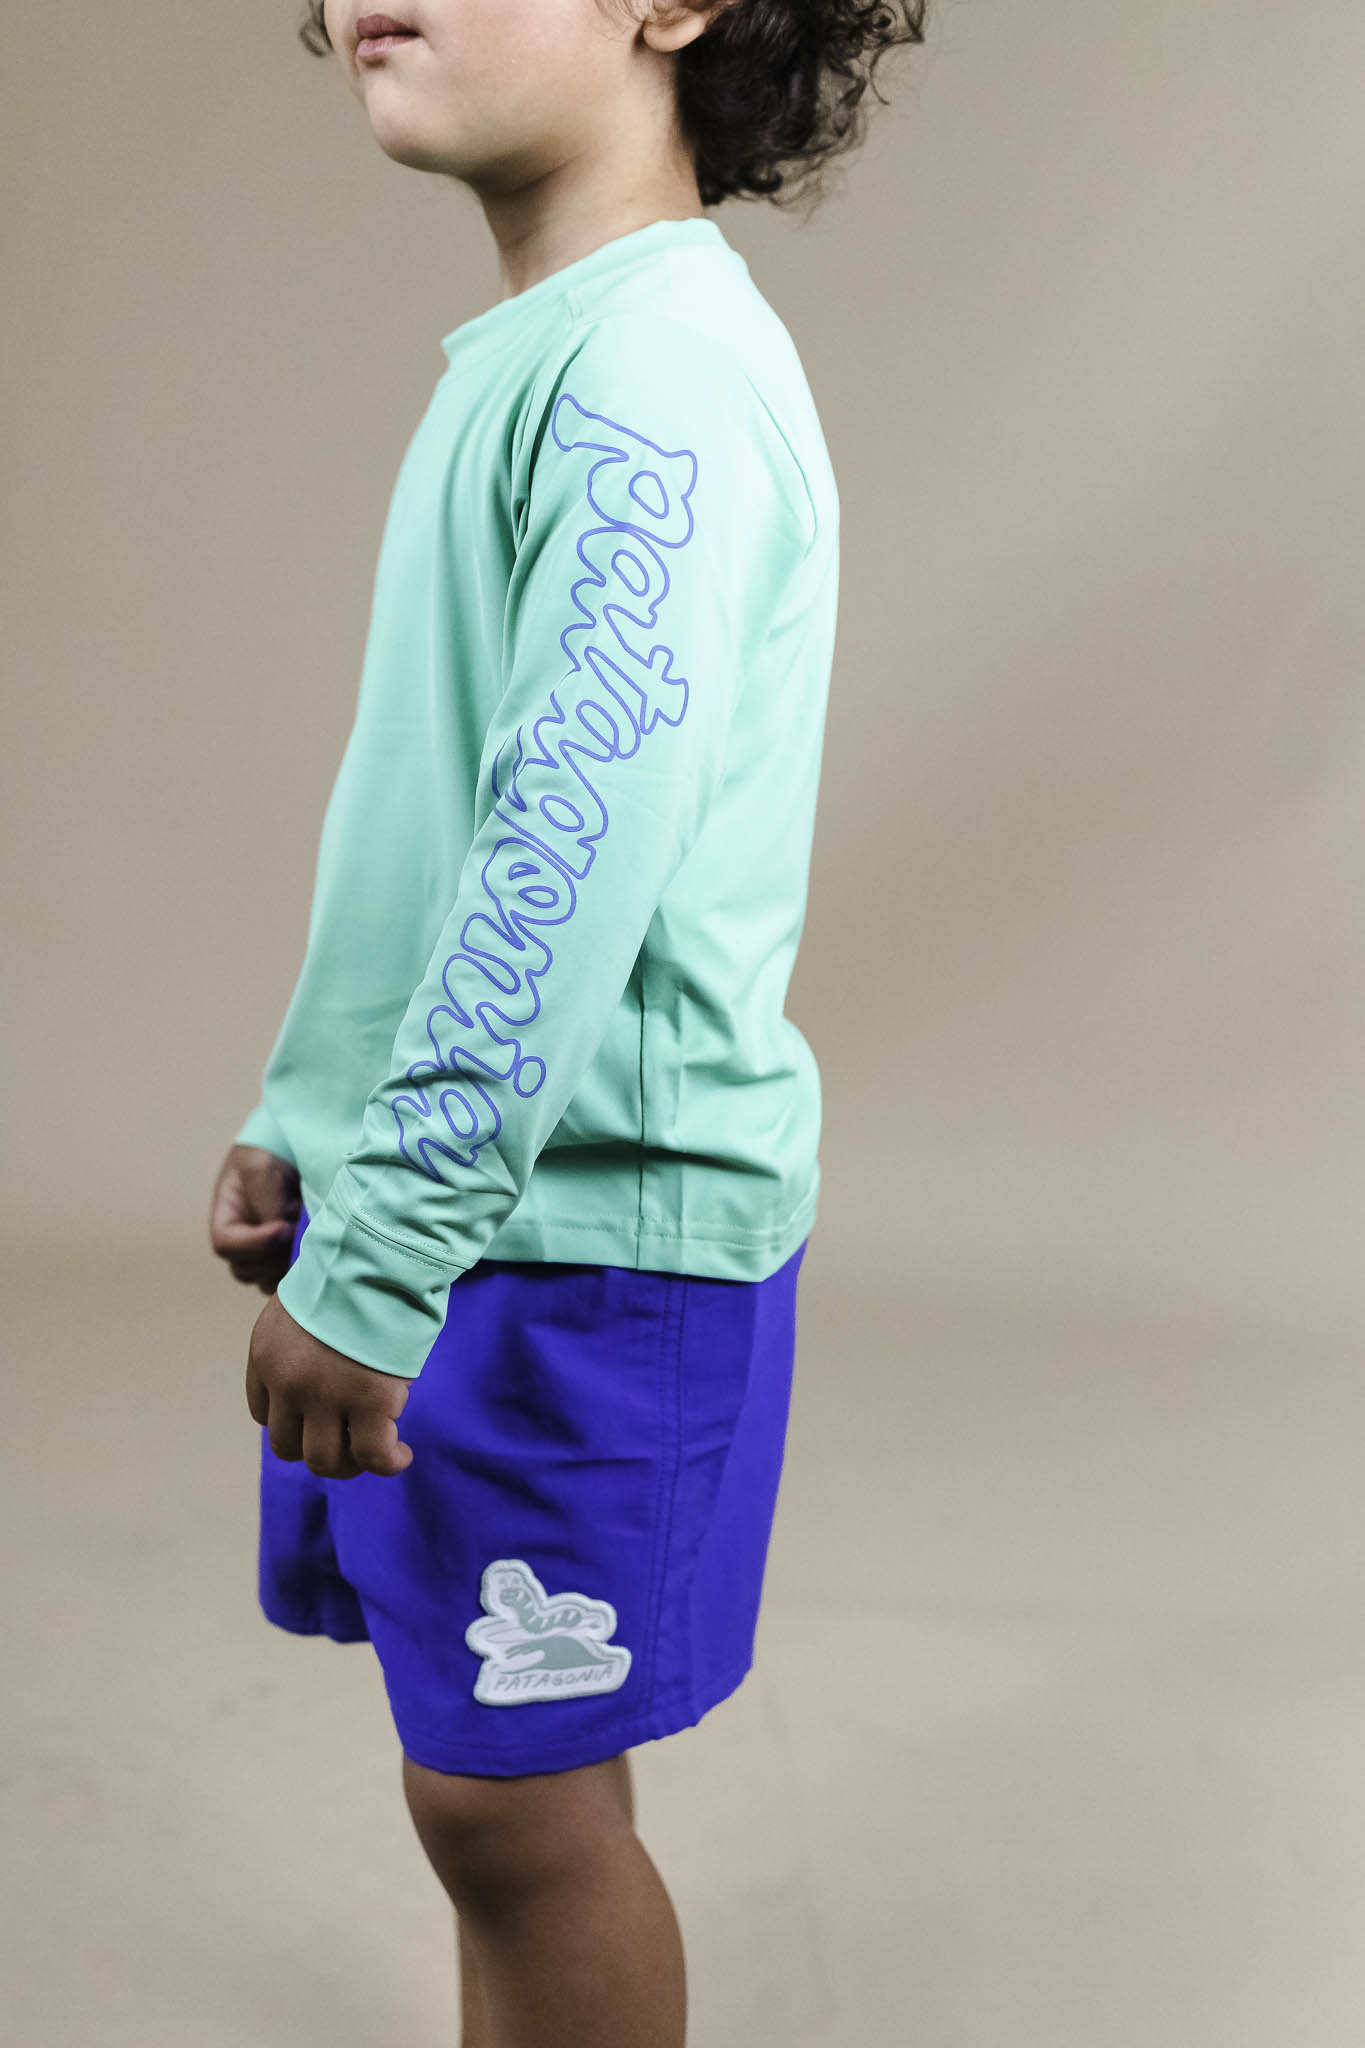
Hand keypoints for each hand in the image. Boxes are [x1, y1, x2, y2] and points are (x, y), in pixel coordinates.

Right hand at [209, 1143, 300, 1294]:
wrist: (298, 1149)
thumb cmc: (271, 1153)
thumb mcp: (262, 1168)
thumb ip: (268, 1203)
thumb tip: (281, 1235)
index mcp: (226, 1219)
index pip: (226, 1245)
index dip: (253, 1243)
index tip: (284, 1227)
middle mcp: (243, 1243)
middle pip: (247, 1270)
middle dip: (274, 1256)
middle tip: (300, 1231)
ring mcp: (266, 1256)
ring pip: (270, 1280)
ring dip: (289, 1264)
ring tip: (309, 1235)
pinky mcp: (291, 1260)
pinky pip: (292, 1281)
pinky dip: (304, 1269)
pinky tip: (319, 1246)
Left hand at [246, 1290, 414, 1479]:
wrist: (380, 1255)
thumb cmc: (354, 1271)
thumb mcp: (308, 1303)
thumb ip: (304, 1341)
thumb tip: (327, 1369)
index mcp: (266, 1355)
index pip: (264, 1413)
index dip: (296, 1421)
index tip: (323, 1416)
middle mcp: (287, 1381)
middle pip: (287, 1445)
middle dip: (320, 1448)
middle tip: (351, 1440)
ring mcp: (325, 1395)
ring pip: (324, 1460)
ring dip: (350, 1463)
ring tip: (376, 1451)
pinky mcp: (369, 1401)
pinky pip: (372, 1455)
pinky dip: (388, 1462)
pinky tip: (401, 1454)